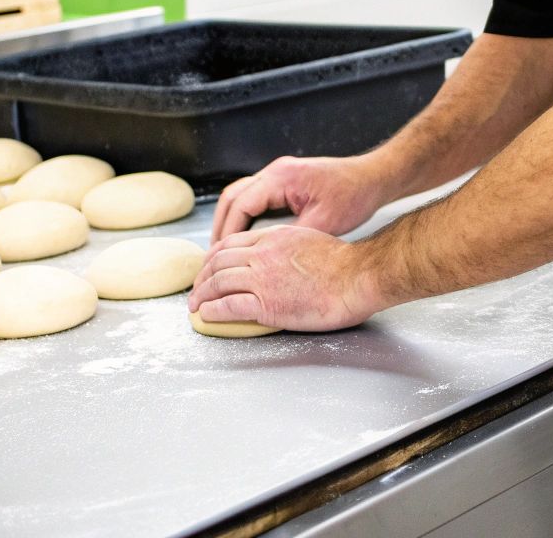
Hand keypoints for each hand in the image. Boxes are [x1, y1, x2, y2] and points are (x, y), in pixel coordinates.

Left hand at [187, 225, 385, 331]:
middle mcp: (262, 254)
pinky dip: (213, 310)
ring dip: (201, 294)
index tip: (209, 266)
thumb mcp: (309, 238)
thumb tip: (279, 255)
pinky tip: (206, 315)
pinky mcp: (267, 303)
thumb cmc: (343, 262)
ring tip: (195, 305)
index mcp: (273, 237)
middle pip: (219, 261)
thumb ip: (287, 244)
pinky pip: (229, 305)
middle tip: (197, 288)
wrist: (356, 277)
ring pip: (218, 282)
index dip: (214, 256)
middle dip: (202, 275)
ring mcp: (262, 278)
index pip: (231, 242)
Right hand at [211, 154, 394, 242]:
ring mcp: (279, 174)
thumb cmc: (354, 195)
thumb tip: (265, 257)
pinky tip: (246, 237)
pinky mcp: (285, 181)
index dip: (227, 231)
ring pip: (241, 195)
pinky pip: (255, 197)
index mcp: (281, 178)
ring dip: (231, 220)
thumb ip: (292, 238)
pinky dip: (245, 216)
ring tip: (225, 249)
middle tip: (214, 254)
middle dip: (221, 226)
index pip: (240, 204)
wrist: (373, 178)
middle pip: (232, 197)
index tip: (221, 254)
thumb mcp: (324, 223)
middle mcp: (275, 171)